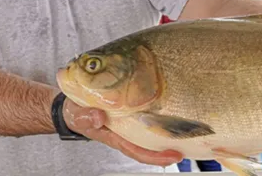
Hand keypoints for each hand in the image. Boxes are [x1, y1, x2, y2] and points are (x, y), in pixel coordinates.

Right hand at [62, 99, 182, 166]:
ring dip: (167, 134)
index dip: (155, 155)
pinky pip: (146, 118)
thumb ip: (86, 117)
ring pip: (150, 133)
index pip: (137, 150)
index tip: (173, 155)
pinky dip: (159, 118)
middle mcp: (125, 131)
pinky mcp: (129, 111)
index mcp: (114, 136)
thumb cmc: (75, 112)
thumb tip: (99, 117)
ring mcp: (128, 122)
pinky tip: (172, 113)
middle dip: (168, 148)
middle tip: (190, 145)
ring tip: (188, 132)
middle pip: (149, 145)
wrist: (71, 106)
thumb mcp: (77, 114)